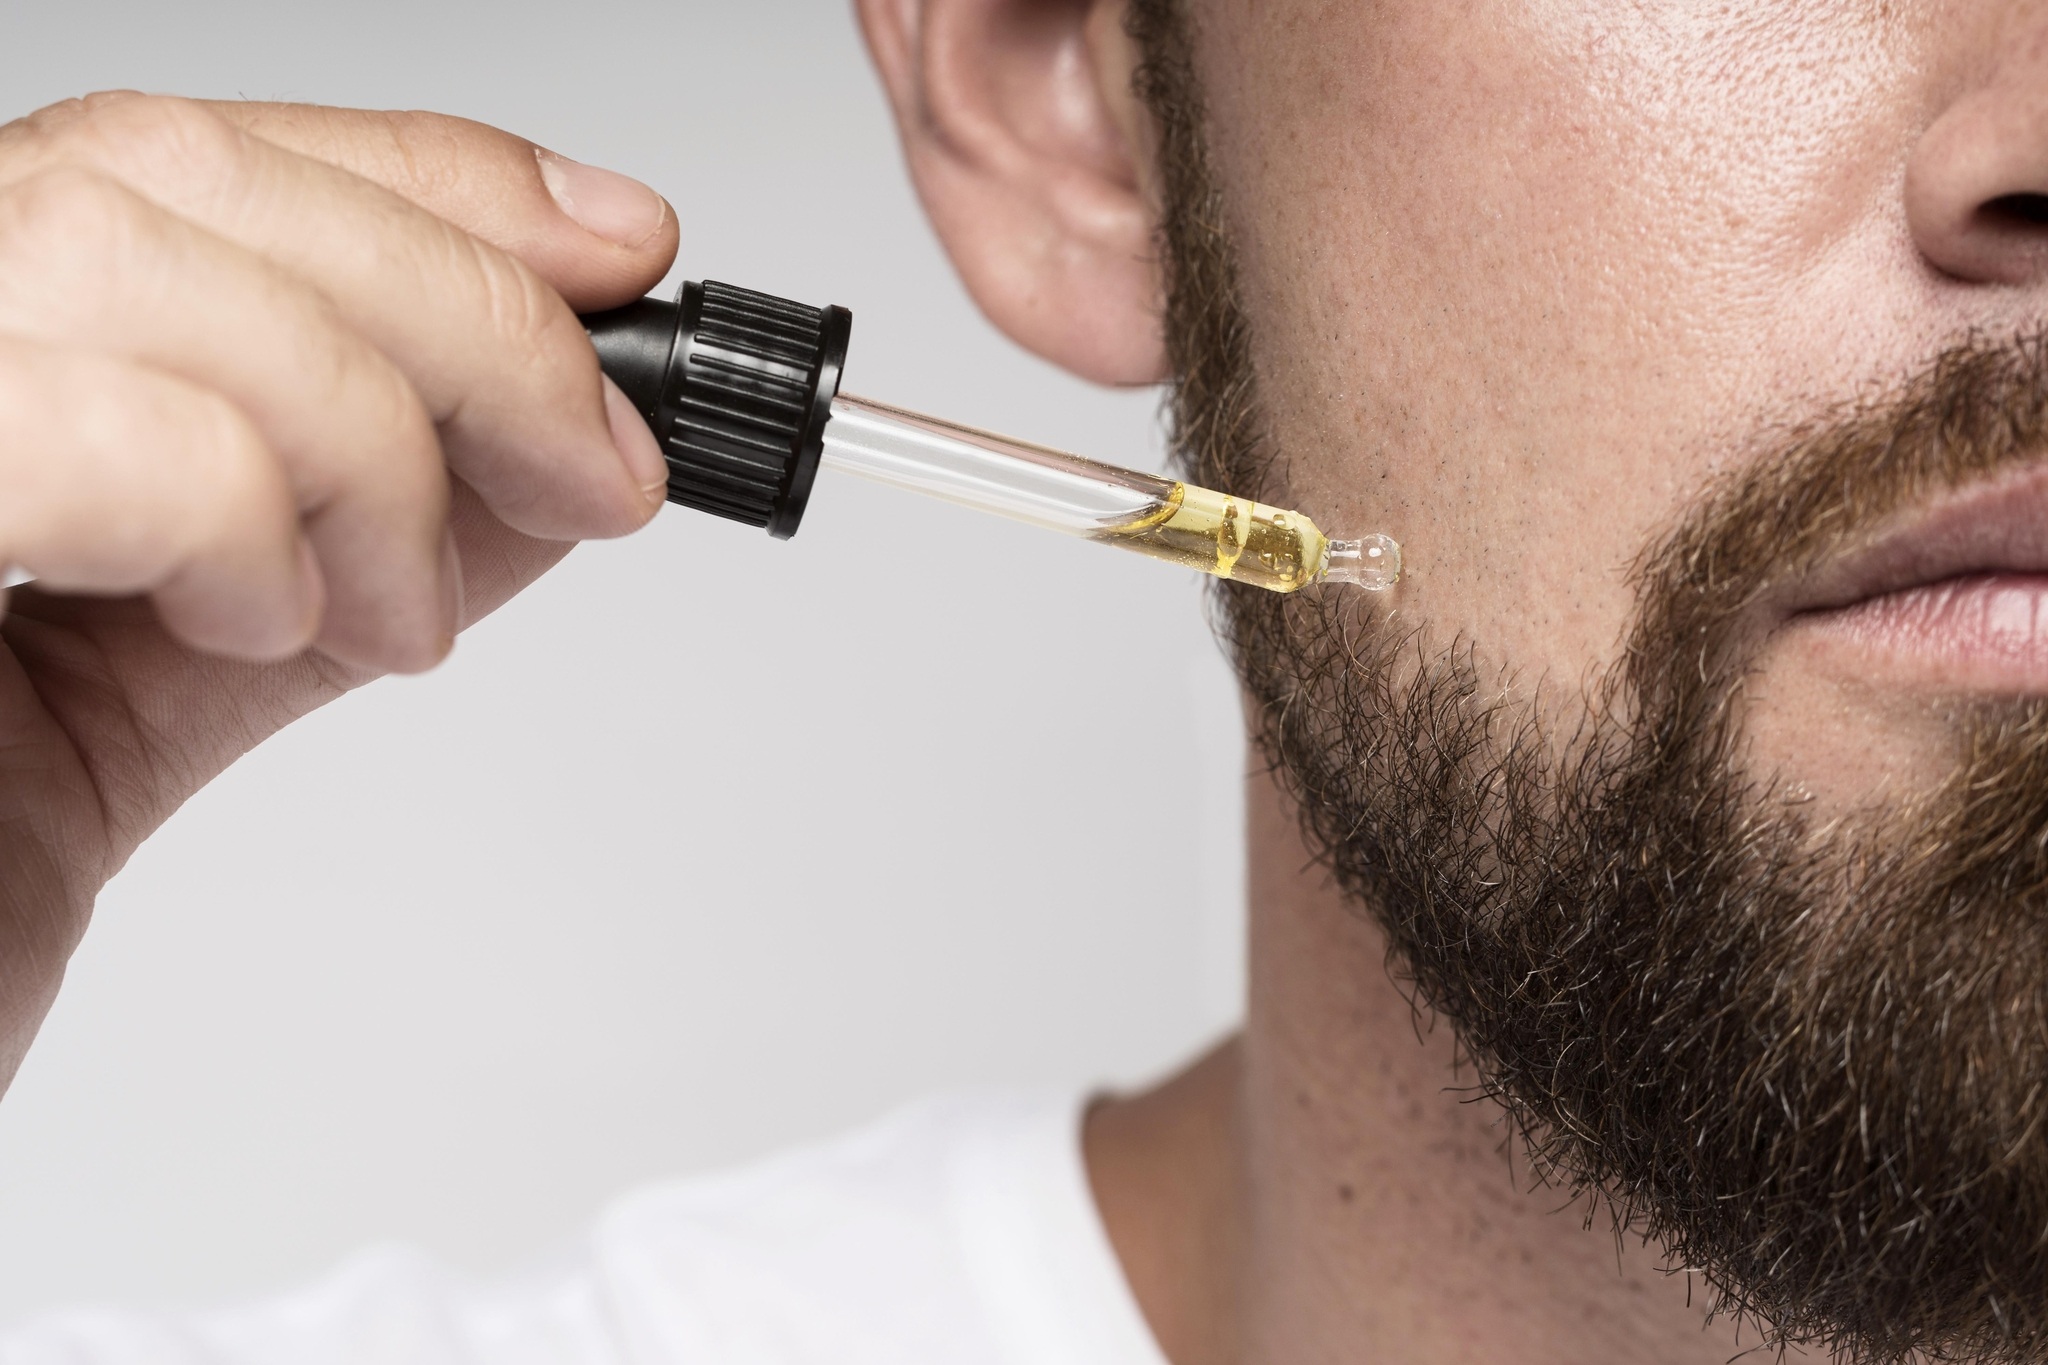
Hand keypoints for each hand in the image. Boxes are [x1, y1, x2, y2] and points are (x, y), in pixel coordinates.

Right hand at [0, 93, 679, 1088]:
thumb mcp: (152, 691)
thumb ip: (329, 548)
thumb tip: (541, 458)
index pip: (180, 155)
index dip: (424, 181)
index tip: (608, 254)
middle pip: (178, 172)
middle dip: (462, 315)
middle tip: (597, 468)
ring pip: (141, 251)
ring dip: (359, 443)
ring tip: (388, 617)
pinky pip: (93, 430)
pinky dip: (235, 518)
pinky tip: (262, 626)